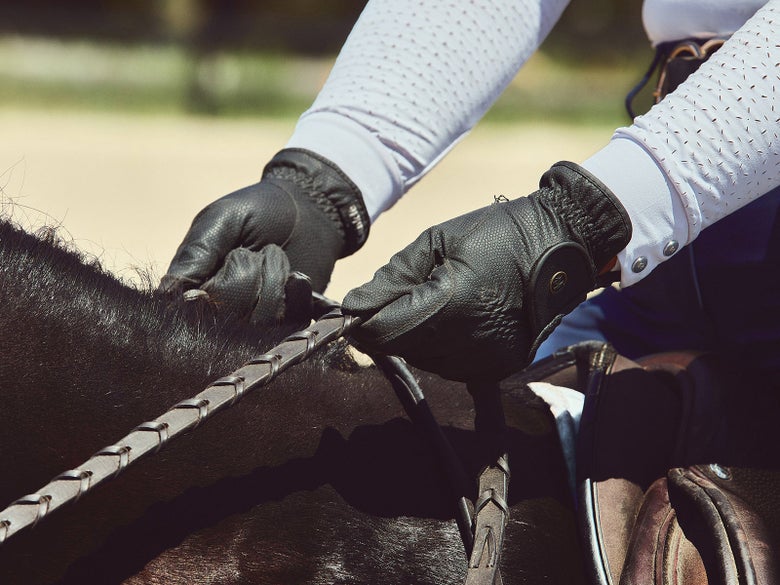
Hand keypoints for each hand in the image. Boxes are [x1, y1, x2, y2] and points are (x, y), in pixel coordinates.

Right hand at [161, 148, 368, 322]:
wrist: (310, 209)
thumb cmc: (259, 209)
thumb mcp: (222, 219)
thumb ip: (196, 253)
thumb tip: (166, 293)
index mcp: (197, 283)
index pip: (194, 308)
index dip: (214, 291)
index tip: (233, 260)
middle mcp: (224, 307)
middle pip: (230, 317)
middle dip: (248, 277)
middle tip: (255, 251)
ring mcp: (258, 316)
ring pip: (261, 322)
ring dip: (274, 281)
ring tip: (276, 257)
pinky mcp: (289, 319)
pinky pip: (290, 323)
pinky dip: (297, 296)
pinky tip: (297, 276)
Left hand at [342, 162, 631, 381]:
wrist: (560, 246)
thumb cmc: (496, 234)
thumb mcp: (435, 242)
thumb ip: (391, 279)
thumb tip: (353, 309)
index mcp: (451, 304)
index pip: (383, 332)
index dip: (361, 322)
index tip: (356, 307)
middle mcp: (469, 342)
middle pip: (401, 349)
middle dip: (389, 325)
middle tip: (402, 293)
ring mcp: (487, 361)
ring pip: (424, 360)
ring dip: (415, 337)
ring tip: (436, 300)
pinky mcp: (499, 368)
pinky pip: (451, 366)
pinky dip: (441, 347)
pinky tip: (452, 321)